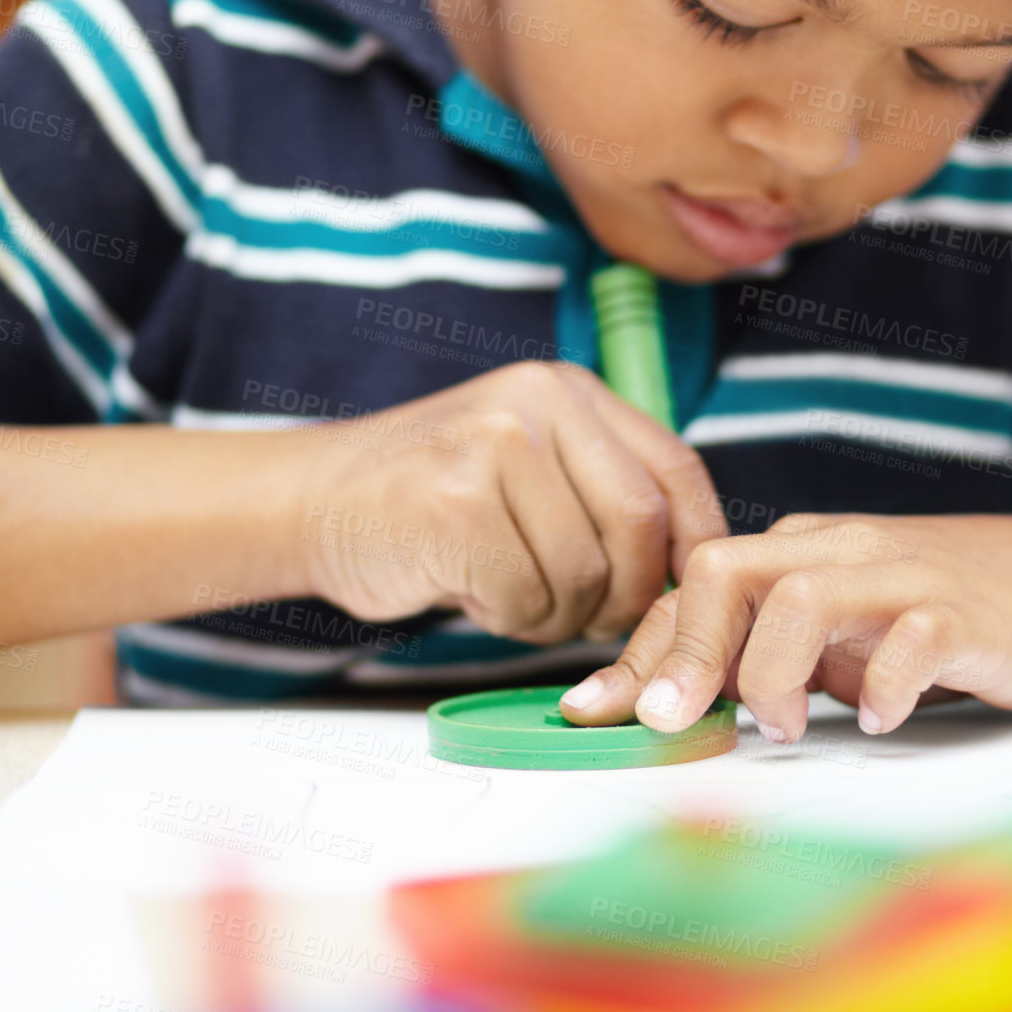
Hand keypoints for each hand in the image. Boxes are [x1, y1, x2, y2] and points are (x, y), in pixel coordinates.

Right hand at [298, 361, 725, 642]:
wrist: (315, 501)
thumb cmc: (438, 501)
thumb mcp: (532, 465)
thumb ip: (605, 494)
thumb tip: (691, 573)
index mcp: (570, 392)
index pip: (675, 469)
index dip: (696, 541)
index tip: (684, 592)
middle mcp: (537, 403)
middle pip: (639, 525)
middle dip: (629, 596)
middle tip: (595, 620)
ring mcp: (493, 445)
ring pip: (585, 572)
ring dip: (560, 615)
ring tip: (516, 598)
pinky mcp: (454, 503)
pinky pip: (525, 596)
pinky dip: (510, 619)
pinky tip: (475, 595)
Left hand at [558, 512, 1011, 738]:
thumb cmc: (939, 609)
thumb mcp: (841, 627)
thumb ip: (769, 649)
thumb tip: (677, 699)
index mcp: (801, 551)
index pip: (694, 586)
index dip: (639, 653)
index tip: (594, 713)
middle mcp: (840, 551)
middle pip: (725, 569)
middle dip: (684, 651)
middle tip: (671, 723)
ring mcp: (903, 575)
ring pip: (800, 594)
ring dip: (771, 672)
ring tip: (789, 726)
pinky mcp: (966, 612)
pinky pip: (910, 639)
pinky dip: (883, 684)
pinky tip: (880, 716)